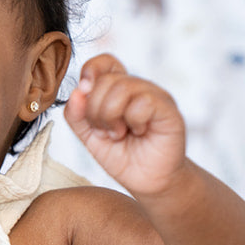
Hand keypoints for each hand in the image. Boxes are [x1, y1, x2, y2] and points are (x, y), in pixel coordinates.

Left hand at [63, 55, 187, 197]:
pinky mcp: (168, 110)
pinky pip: (143, 102)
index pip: (105, 62)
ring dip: (111, 117)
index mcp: (120, 89)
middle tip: (105, 131)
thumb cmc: (121, 156)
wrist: (148, 182)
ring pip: (122, 88)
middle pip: (106, 80)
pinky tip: (138, 132)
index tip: (83, 93)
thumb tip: (76, 92)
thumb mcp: (89, 136)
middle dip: (95, 110)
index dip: (90, 71)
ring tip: (119, 134)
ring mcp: (155, 96)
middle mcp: (139, 88)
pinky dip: (133, 121)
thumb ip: (77, 115)